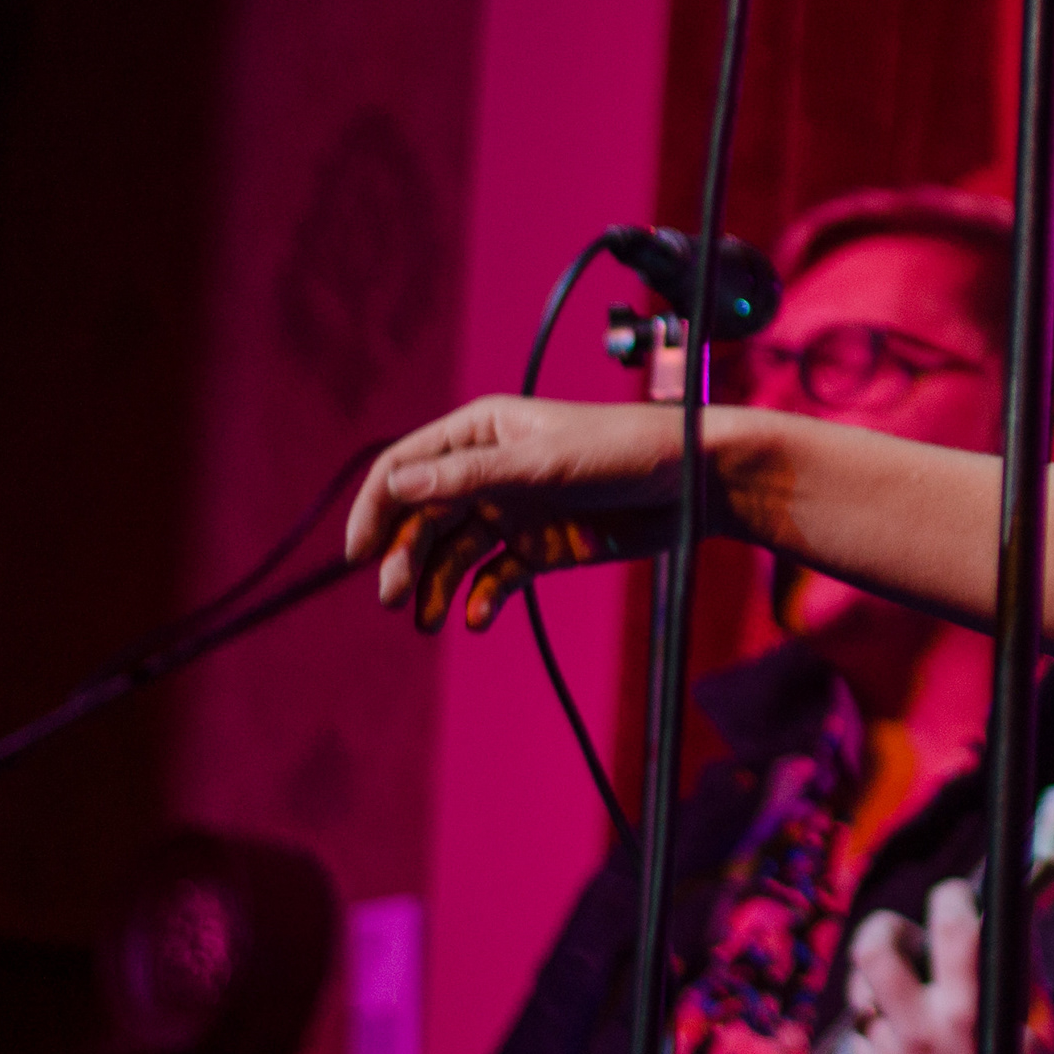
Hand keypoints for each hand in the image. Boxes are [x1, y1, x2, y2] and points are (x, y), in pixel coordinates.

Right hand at [342, 396, 696, 631]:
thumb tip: (399, 483)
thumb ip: (473, 477)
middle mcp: (490, 471)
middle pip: (423, 517)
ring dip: (435, 586)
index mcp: (482, 433)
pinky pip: (494, 577)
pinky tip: (478, 619)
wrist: (697, 483)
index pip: (406, 468)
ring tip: (429, 621)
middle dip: (402, 557)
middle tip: (393, 598)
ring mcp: (513, 510)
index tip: (357, 554)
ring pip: (453, 553)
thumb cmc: (626, 451)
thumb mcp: (545, 464)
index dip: (375, 508)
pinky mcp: (540, 546)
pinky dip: (481, 599)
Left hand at [847, 880, 1053, 1053]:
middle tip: (906, 933)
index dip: (953, 895)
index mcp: (968, 1012)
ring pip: (860, 992)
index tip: (957, 895)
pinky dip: (881, 1026)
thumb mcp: (1046, 1031)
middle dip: (886, 927)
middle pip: (873, 950)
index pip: (951, 923)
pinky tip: (910, 1039)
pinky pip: (860, 1037)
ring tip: (908, 989)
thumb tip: (1014, 911)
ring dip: (881, 981)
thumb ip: (1026, 968)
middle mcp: (919, 1033)